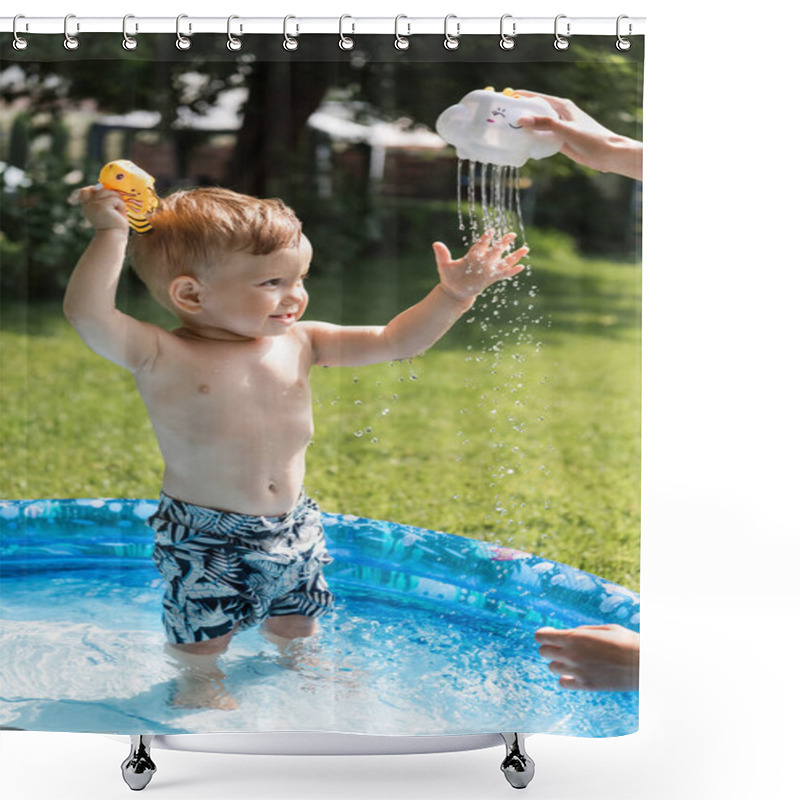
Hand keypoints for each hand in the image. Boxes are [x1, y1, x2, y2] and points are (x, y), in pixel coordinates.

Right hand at [74, 184, 129, 232]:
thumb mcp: (107, 208)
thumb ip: (105, 198)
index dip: (96, 191)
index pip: (85, 191)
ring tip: (118, 211)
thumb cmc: (114, 223)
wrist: (115, 237)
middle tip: (116, 207)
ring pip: (108, 192)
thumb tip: (108, 185)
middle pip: (101, 189)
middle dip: (112, 195)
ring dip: (117, 200)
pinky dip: (121, 205)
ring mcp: (94, 205)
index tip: (105, 200)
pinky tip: (119, 214)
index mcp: (87, 206)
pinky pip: (115, 199)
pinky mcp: (102, 207)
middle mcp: (88, 205)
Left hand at [432, 231, 528, 303]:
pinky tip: (521, 267)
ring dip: (514, 256)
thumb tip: (435, 243)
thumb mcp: (444, 265)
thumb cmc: (449, 277)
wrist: (455, 291)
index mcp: (472, 256)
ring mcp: (488, 270)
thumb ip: (442, 255)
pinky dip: (511, 271)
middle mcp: (482, 261)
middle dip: (503, 243)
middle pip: (495, 250)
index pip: (480, 246)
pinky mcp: (491, 278)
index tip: (490, 232)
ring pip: (503, 261)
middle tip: (511, 234)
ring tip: (526, 248)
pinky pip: (503, 274)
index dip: (485, 240)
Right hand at [514, 90, 641, 179]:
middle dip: (520, 112)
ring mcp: (559, 128)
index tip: (506, 97)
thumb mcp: (566, 129)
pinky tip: (523, 143)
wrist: (607, 153)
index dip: (522, 97)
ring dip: (526, 127)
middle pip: (535, 111)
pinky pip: (542, 137)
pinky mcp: (560, 140)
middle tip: (503, 117)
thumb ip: (544, 123)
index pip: (537, 98)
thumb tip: (521, 118)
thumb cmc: (590, 138)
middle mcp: (559, 115)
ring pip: (538, 125)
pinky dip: (533, 139)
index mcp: (562, 106)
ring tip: (508, 130)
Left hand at [535, 624, 639, 690]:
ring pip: (552, 668)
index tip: (550, 634)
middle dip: (549, 647)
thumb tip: (568, 635)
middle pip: (543, 652)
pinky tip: (575, 673)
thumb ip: (581, 631)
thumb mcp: (602, 628)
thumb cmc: (625, 641)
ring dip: (558, 662)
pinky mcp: (586, 686)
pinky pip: (563, 683)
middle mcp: (572, 655)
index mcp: (575, 637)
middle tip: (561, 646)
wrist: (643, 664)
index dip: (543, 634)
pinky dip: (565, 678)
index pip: (541, 637)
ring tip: (572, 659)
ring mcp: (578, 672)